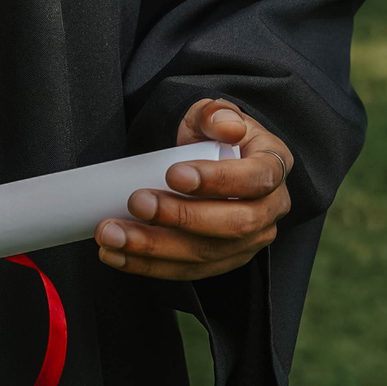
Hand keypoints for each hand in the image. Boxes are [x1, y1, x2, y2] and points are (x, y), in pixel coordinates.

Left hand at [95, 99, 291, 282]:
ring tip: (113, 234)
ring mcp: (249, 242)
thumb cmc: (213, 137)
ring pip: (205, 253)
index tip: (173, 174)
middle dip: (181, 217)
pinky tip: (116, 255)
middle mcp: (269, 210)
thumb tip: (227, 127)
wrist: (208, 161)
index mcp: (273, 167)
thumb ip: (215, 114)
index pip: (256, 179)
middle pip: (234, 225)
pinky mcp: (222, 261)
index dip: (217, 181)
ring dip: (154, 247)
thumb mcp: (212, 115)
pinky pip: (186, 271)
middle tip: (137, 202)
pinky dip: (148, 265)